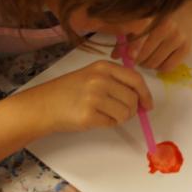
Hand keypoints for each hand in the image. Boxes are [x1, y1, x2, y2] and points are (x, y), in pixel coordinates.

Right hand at [33, 60, 152, 133]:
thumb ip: (115, 81)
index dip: (145, 94)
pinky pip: (111, 123)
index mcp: (103, 67)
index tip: (148, 104)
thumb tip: (140, 97)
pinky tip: (95, 119)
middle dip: (132, 110)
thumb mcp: (91, 75)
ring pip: (125, 113)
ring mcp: (94, 97)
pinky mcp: (88, 115)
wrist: (43, 105)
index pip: (135, 79)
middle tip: (122, 114)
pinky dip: (108, 124)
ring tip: (107, 115)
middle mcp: (100, 79)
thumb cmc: (68, 91)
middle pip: (132, 98)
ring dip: (120, 118)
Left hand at [114, 0, 191, 72]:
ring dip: (148, 65)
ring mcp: (178, 38)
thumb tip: (114, 56)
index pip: (138, 40)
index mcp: (154, 18)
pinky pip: (167, 68)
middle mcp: (167, 27)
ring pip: (155, 63)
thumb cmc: (160, 19)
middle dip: (138, 60)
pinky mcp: (187, 49)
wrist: (187, 14)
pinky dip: (160, 68)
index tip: (128, 57)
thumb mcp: (143, 23)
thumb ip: (127, 37)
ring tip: (147, 59)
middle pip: (145, 55)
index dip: (130, 51)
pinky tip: (159, 60)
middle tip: (136, 58)